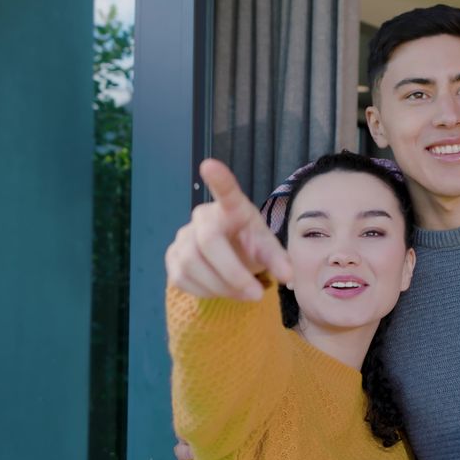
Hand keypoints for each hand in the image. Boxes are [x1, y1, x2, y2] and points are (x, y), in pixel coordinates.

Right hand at [165, 159, 292, 299]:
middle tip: (256, 294)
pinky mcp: (171, 257)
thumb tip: (288, 276)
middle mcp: (203, 217)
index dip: (218, 179)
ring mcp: (183, 236)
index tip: (209, 165)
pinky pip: (182, 278)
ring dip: (221, 287)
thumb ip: (278, 259)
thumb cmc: (249, 245)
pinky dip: (206, 291)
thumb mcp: (267, 249)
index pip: (226, 191)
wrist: (230, 257)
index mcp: (232, 208)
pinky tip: (222, 291)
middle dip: (232, 273)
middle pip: (208, 241)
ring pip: (192, 264)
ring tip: (243, 294)